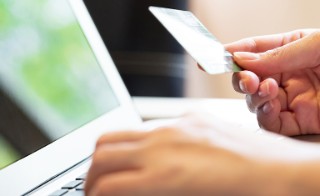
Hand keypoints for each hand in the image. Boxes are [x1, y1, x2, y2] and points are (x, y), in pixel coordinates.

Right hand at [85, 119, 264, 195]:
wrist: (283, 172)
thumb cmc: (245, 195)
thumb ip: (151, 191)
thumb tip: (132, 189)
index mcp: (163, 175)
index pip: (105, 184)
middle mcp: (163, 145)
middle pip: (101, 153)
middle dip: (90, 174)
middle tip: (96, 188)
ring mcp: (176, 126)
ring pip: (119, 135)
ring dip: (109, 155)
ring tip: (115, 172)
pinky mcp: (190, 117)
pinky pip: (148, 128)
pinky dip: (136, 144)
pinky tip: (147, 156)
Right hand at [226, 29, 319, 135]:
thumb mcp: (315, 46)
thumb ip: (278, 55)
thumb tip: (242, 59)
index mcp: (290, 50)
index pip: (254, 50)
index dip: (231, 53)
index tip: (211, 58)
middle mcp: (286, 76)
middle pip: (248, 79)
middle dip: (241, 80)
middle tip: (248, 80)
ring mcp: (290, 99)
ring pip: (254, 102)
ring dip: (254, 98)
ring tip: (268, 90)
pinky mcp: (298, 122)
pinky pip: (270, 123)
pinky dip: (264, 116)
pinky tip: (271, 107)